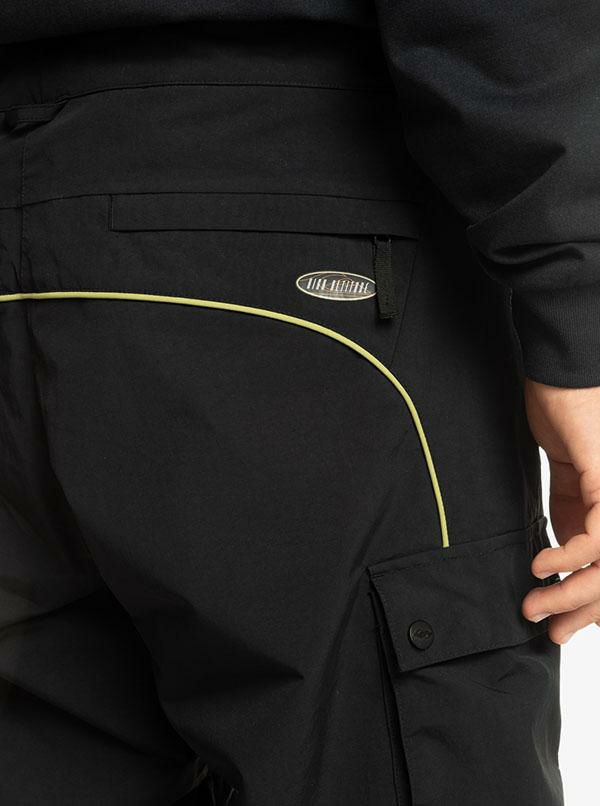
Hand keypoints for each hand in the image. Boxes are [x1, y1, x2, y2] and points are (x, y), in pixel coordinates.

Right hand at [521, 378, 599, 644]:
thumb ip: (571, 516)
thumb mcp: (567, 481)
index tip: (560, 622)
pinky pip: (596, 538)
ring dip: (572, 594)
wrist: (562, 376)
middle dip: (582, 611)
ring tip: (536, 606)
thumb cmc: (565, 418)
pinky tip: (541, 566)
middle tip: (550, 630)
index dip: (591, 603)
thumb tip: (562, 557)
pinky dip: (567, 559)